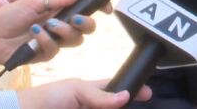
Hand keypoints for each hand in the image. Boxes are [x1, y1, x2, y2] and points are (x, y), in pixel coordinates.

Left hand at [0, 0, 95, 65]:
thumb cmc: (5, 13)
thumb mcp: (34, 1)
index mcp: (56, 8)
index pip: (83, 7)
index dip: (97, 7)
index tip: (106, 7)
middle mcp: (57, 24)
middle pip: (85, 27)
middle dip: (85, 22)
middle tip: (76, 18)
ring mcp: (51, 39)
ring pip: (74, 40)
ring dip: (64, 30)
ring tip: (49, 24)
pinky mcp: (42, 54)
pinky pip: (54, 49)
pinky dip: (45, 40)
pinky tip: (33, 34)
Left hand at [17, 78, 150, 108]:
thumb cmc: (48, 98)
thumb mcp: (75, 90)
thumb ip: (100, 95)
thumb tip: (126, 96)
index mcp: (91, 93)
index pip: (116, 90)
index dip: (132, 90)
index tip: (148, 93)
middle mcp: (92, 106)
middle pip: (114, 107)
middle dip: (124, 106)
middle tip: (132, 105)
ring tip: (122, 108)